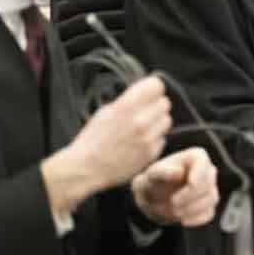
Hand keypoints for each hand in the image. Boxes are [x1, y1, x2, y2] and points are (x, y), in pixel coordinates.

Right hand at [42, 76, 171, 214]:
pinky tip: (139, 143)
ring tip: (142, 129)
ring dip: (157, 123)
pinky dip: (154, 139)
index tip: (147, 94)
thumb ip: (127, 101)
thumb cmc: (92, 140)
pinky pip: (162, 139)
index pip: (157, 85)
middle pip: (165, 103)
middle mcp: (140, 121)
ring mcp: (148, 138)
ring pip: (167, 120)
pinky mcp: (151, 153)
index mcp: (126, 106)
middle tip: (144, 112)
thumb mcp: (105, 112)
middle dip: (155, 106)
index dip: (152, 89)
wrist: (86, 169)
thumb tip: (143, 94)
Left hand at [131, 147, 219, 226]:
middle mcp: (206, 171)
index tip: (191, 183)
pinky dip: (196, 218)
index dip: (199, 174)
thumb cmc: (153, 182)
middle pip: (209, 183)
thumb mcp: (152, 175)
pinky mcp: (209, 205)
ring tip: (174, 211)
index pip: (203, 163)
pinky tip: (183, 220)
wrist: (152, 199)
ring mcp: (210, 188)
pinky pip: (209, 213)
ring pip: (211, 198)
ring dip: (191, 208)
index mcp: (195, 157)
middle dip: (191, 195)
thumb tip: (179, 171)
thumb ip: (163, 171)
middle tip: (173, 202)